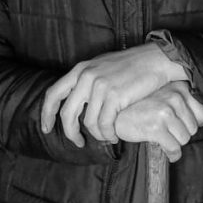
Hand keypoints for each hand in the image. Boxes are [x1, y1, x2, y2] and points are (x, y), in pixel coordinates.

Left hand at [40, 44, 187, 146]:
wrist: (156, 59)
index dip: (47, 113)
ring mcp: (100, 86)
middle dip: (71, 133)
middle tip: (78, 143)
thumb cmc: (131, 65)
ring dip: (98, 135)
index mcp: (80, 69)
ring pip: (89, 123)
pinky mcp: (115, 96)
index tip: (47, 128)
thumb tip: (75, 99)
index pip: (53, 94)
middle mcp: (86, 77)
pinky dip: (109, 134)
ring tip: (107, 136)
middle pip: (68, 114)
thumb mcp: (101, 66)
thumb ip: (86, 80)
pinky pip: (105, 124)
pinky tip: (115, 135)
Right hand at [112, 82, 202, 161]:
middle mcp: (174, 97)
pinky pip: (174, 148)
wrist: (112, 111)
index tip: (183, 128)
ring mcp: (165, 111)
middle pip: (194, 128)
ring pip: (185, 139)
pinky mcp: (156, 127)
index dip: (194, 125)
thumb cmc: (137, 106)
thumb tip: (202, 122)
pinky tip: (167, 153)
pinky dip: (172, 154)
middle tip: (168, 134)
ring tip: (164, 140)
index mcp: (178, 88)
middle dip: (182, 135)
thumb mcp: (162, 96)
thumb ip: (181, 103)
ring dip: (175, 144)